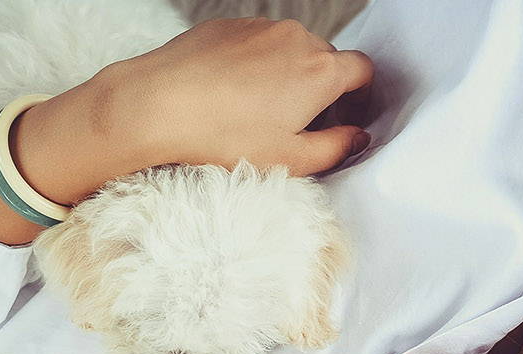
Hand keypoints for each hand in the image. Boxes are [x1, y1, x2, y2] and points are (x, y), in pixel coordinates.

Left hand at [98, 17, 375, 177]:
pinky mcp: (230, 24)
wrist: (159, 103)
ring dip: (287, 74)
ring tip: (259, 111)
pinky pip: (257, 42)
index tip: (346, 117)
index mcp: (320, 71)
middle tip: (299, 123)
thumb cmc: (225, 136)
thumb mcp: (291, 159)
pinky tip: (232, 94)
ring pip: (290, 48)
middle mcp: (297, 39)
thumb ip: (336, 149)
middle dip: (322, 87)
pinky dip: (256, 64)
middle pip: (327, 58)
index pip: (363, 70)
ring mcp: (262, 27)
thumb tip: (358, 138)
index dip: (361, 96)